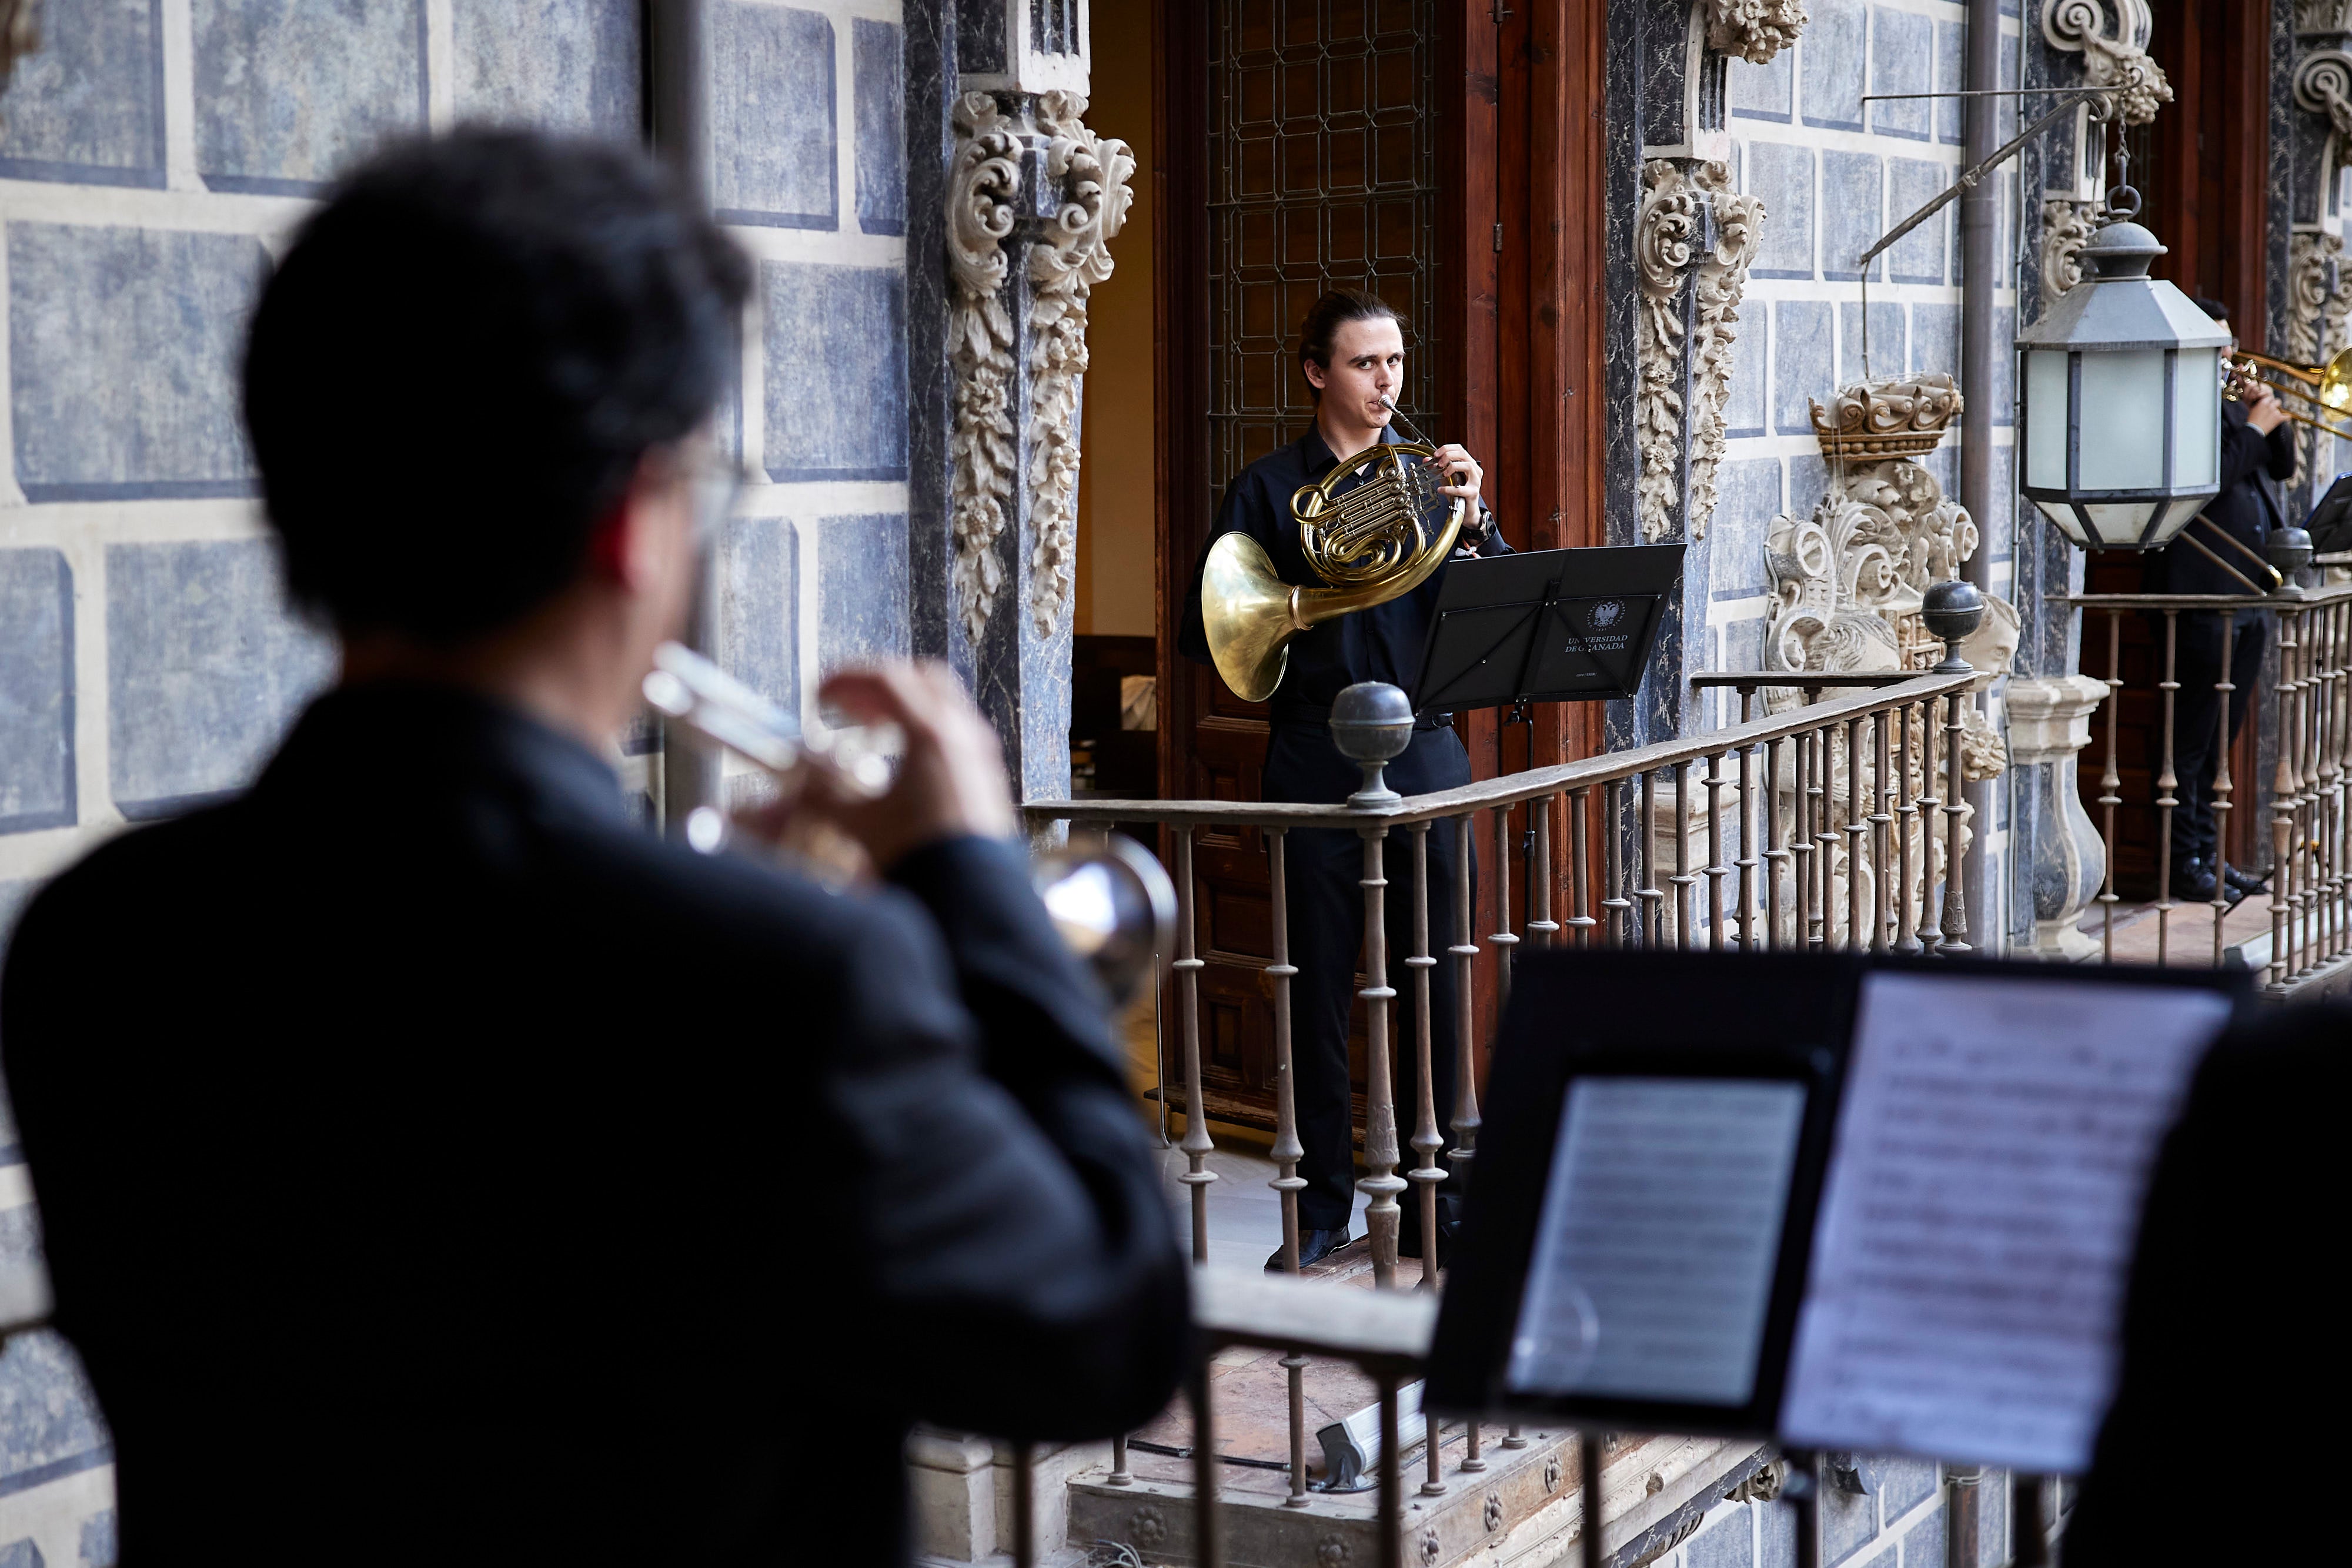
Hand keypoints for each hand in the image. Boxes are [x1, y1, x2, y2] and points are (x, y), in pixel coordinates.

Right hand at [736, 660, 1016, 875]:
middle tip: (847, 707)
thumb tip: (786, 783)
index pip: (885, 678)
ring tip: (871, 731)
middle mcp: (962, 735)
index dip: (845, 679)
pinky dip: (926, 731)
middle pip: (920, 679)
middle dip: (878, 685)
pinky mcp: (986, 777)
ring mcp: (980, 754)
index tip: (820, 695)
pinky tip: (902, 762)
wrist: (972, 897)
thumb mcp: (861, 824)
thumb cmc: (924, 860)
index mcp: (931, 734)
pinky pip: (956, 733)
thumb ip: (819, 797)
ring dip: (905, 707)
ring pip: (943, 704)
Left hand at [1423, 443, 1483, 507]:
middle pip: (1463, 454)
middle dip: (1448, 455)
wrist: (1466, 509)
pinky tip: (1441, 489)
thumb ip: (1437, 468)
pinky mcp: (1473, 493)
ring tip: (1443, 474)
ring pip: (1467, 466)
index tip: (1435, 454)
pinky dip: (1449, 488)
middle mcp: (1475, 470)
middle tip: (1439, 463)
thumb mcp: (1446, 477)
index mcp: (1469, 464)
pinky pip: (1461, 489)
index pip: (1459, 448)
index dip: (1447, 448)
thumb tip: (1426, 460)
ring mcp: (1476, 481)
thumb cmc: (1458, 492)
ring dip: (1452, 467)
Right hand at [2246, 384, 2289, 435]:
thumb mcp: (2253, 410)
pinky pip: (2287, 417)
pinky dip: (2286, 417)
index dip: (2269, 401)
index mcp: (2263, 402)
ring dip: (2278, 412)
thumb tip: (2262, 404)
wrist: (2254, 430)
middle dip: (2275, 405)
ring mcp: (2275, 412)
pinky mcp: (2279, 418)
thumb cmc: (2251, 420)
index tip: (2268, 404)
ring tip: (2273, 418)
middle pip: (2278, 401)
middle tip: (2272, 410)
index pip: (2270, 398)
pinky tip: (2286, 418)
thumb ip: (2259, 405)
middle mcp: (2270, 405)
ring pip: (2280, 409)